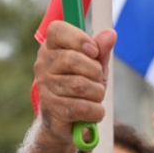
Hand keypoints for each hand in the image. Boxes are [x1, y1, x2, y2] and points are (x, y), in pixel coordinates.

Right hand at [34, 21, 116, 146]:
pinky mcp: (51, 109)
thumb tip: (110, 34)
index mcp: (51, 47)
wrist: (67, 121)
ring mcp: (45, 87)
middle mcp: (43, 65)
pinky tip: (94, 112)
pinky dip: (95, 111)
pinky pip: (81, 108)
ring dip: (97, 93)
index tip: (94, 51)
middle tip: (97, 79)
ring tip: (95, 96)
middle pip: (71, 59)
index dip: (79, 38)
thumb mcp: (94, 66)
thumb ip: (101, 50)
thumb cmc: (81, 88)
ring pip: (79, 85)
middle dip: (94, 71)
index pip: (57, 30)